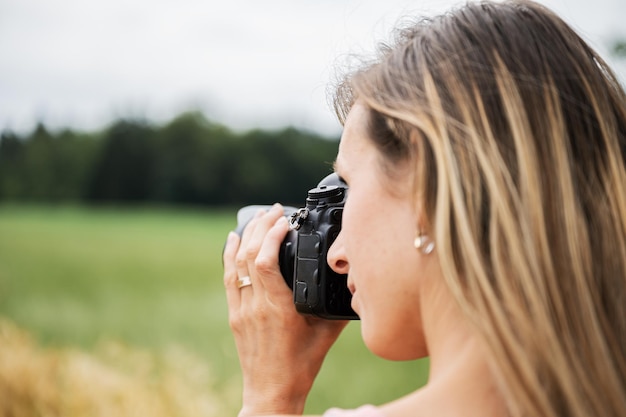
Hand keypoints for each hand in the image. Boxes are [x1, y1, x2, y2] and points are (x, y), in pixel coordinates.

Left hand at [223, 203, 347, 416]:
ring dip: (246, 236)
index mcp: (278, 308)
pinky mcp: (235, 315)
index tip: (285, 220)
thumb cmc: (301, 365)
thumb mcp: (327, 334)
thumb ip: (337, 306)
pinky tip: (233, 239)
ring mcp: (241, 310)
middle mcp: (255, 306)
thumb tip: (353, 282)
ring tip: (259, 217)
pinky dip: (230, 255)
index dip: (270, 234)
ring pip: (236, 264)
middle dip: (260, 226)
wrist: (272, 392)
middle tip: (275, 210)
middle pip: (248, 255)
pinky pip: (229, 278)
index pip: (263, 261)